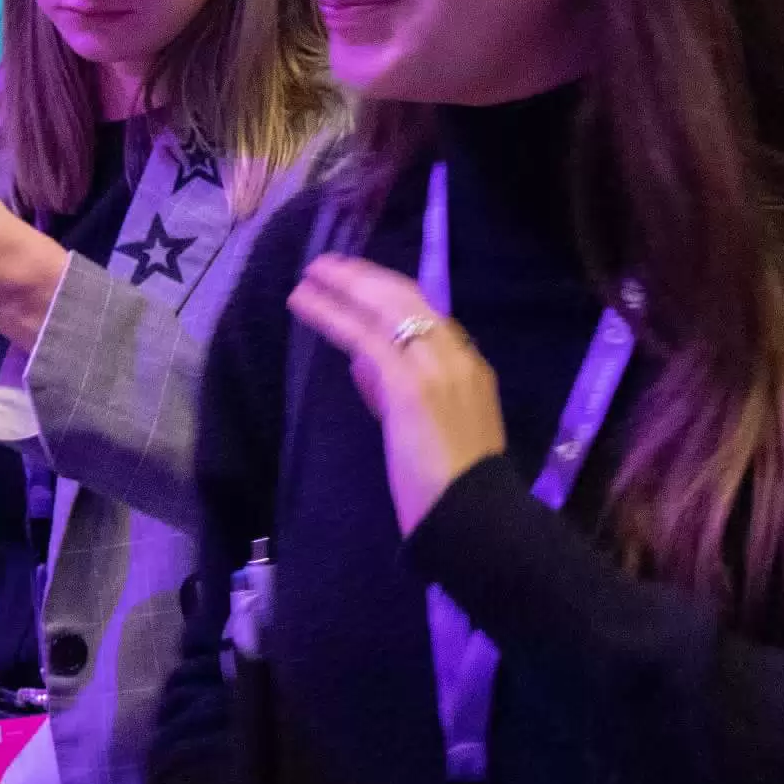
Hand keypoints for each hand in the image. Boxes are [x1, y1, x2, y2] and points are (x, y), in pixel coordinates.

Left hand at [287, 257, 506, 535]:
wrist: (476, 517)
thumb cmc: (455, 488)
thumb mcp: (434, 427)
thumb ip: (401, 392)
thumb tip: (364, 363)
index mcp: (470, 369)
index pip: (428, 316)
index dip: (390, 294)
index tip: (361, 283)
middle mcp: (458, 357)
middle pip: (407, 301)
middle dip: (365, 279)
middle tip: (327, 267)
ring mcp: (436, 368)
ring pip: (383, 310)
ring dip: (342, 288)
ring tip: (308, 277)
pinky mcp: (410, 386)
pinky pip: (363, 338)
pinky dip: (332, 315)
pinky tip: (307, 305)